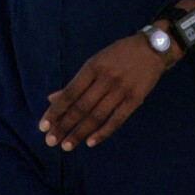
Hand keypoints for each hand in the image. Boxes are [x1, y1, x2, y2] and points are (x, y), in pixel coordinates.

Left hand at [38, 33, 166, 150]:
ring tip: (66, 146)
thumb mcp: (94, 62)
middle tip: (51, 141)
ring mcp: (121, 90)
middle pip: (81, 107)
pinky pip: (116, 120)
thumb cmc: (117, 55)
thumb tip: (52, 98)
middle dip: (64, 125)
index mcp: (92, 67)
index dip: (56, 110)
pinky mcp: (135, 100)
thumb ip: (75, 82)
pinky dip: (102, 132)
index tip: (43, 126)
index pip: (69, 93)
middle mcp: (105, 79)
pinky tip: (90, 142)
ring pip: (96, 116)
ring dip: (80, 133)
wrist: (152, 49)